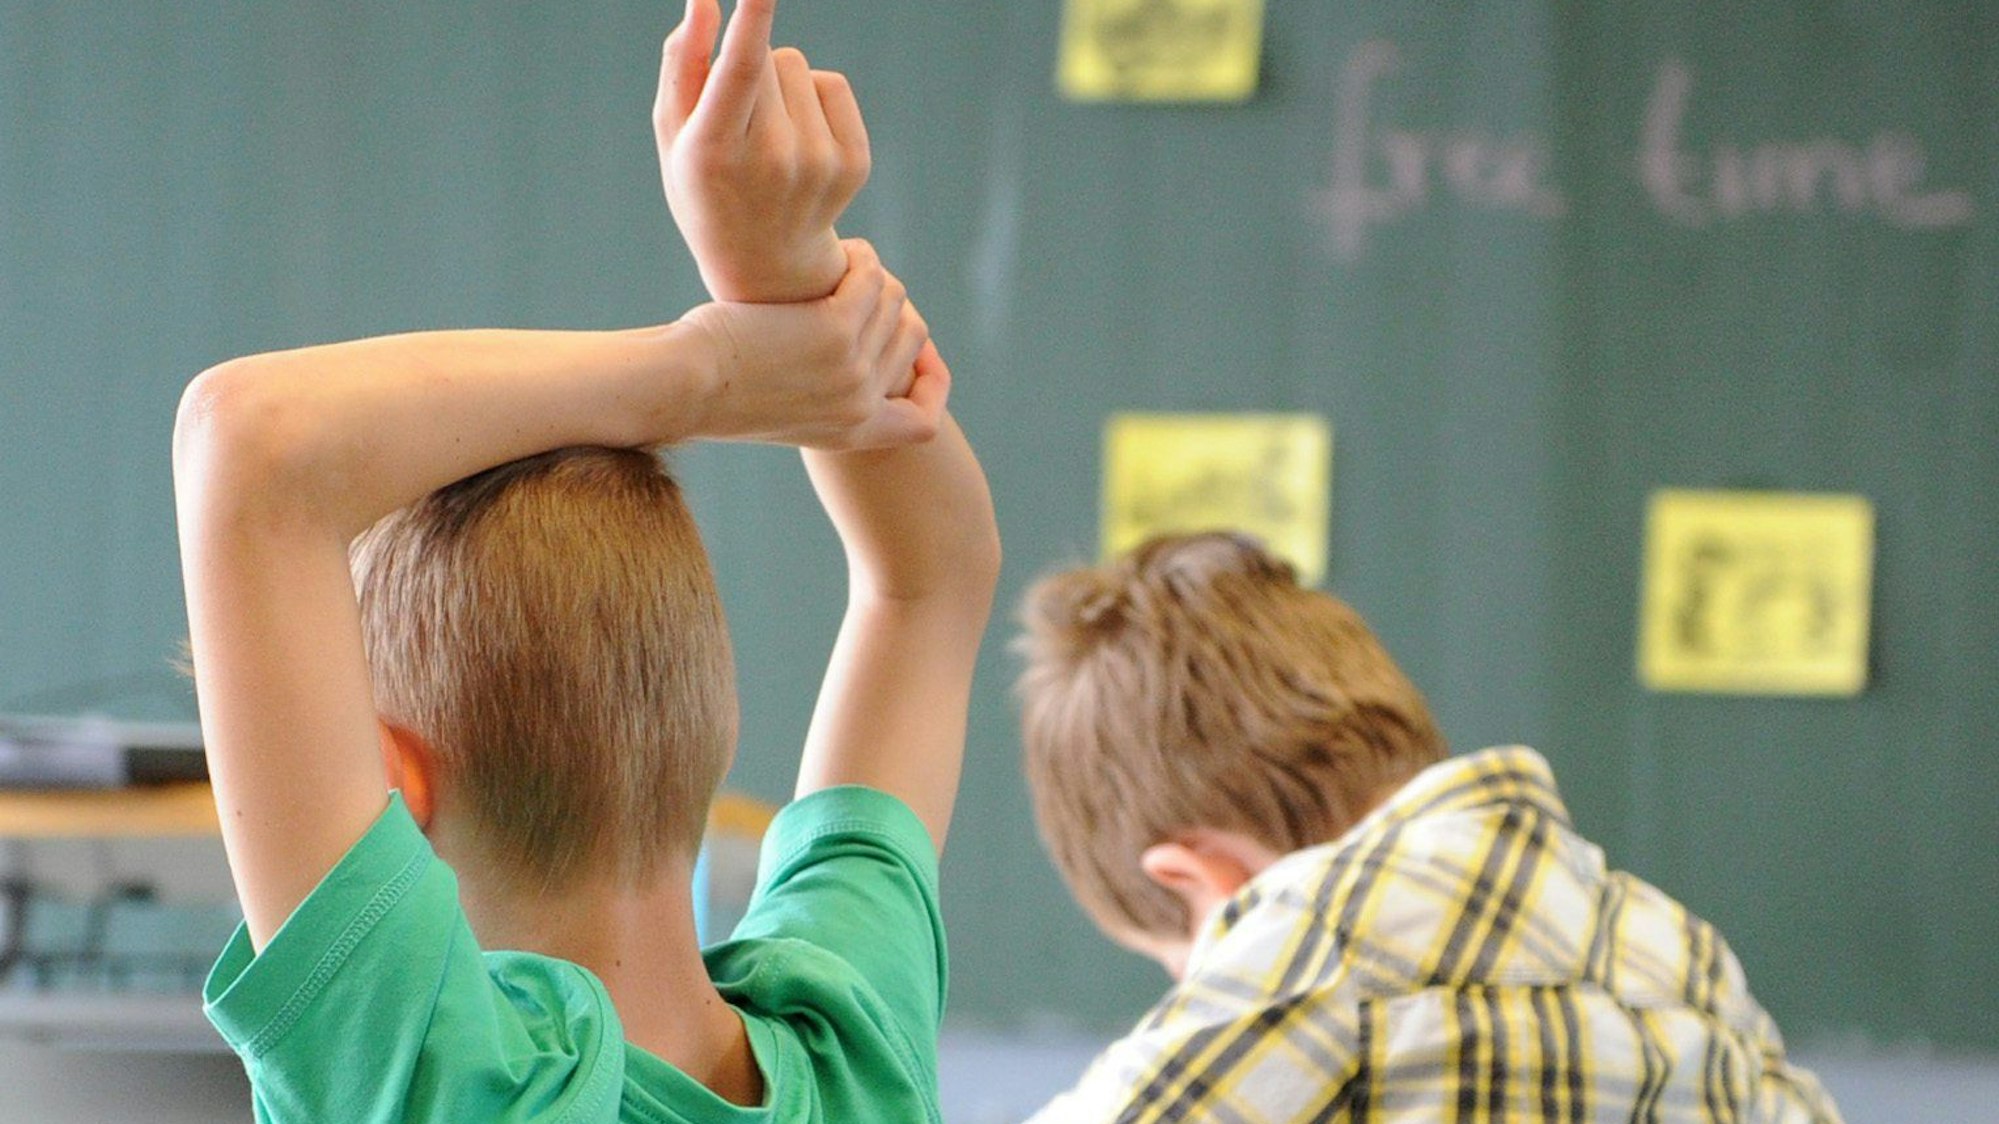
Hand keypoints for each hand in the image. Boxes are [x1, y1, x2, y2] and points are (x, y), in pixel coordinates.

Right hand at [655, 0, 869, 302]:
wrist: (767, 268)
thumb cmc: (704, 189)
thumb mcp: (673, 135)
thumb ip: (682, 64)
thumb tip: (703, 1)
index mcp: (714, 152)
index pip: (740, 71)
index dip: (752, 20)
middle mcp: (773, 160)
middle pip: (769, 56)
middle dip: (750, 69)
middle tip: (739, 123)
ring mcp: (819, 165)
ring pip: (799, 65)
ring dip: (781, 85)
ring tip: (768, 136)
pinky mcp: (854, 165)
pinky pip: (833, 85)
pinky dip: (814, 100)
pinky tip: (799, 143)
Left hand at [681, 240, 945, 448]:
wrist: (683, 384)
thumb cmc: (716, 387)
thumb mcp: (781, 405)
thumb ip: (825, 388)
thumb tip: (860, 342)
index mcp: (851, 433)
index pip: (923, 423)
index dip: (930, 384)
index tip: (915, 354)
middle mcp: (860, 406)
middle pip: (911, 337)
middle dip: (889, 303)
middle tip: (855, 283)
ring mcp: (852, 370)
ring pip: (894, 300)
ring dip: (870, 271)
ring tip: (841, 261)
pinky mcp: (836, 331)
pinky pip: (871, 279)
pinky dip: (858, 258)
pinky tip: (836, 251)